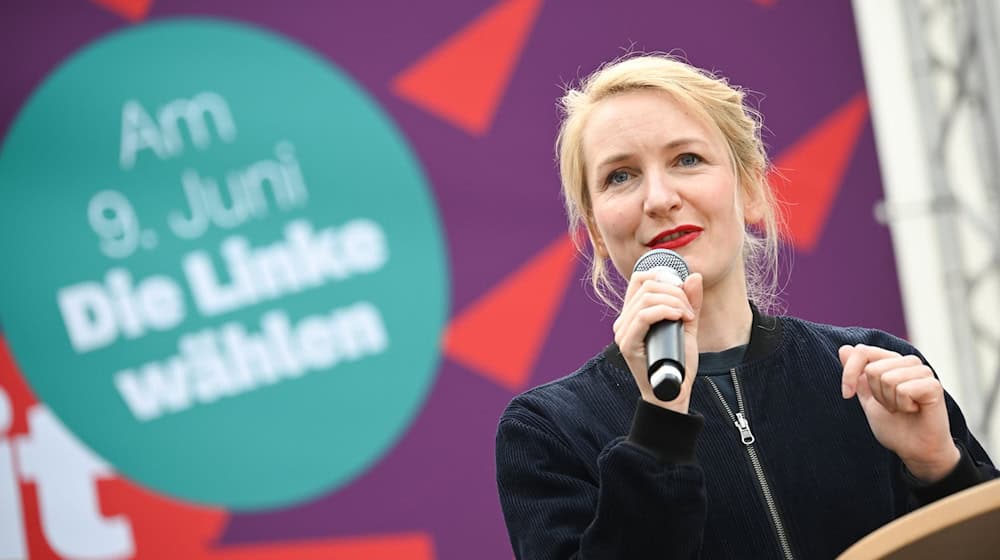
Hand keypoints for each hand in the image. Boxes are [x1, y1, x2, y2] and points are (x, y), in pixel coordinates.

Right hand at [613, 270, 702, 413]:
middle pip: (646, 286)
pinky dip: (665, 311)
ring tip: (687, 317)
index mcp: (633, 314)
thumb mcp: (687, 327)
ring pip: (646, 299)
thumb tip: (694, 276)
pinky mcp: (627, 344)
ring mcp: (623, 333)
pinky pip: (643, 316)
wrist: (674, 393)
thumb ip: (690, 303)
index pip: (640, 279)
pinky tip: (679, 318)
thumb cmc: (678, 362)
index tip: (683, 289)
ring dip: (673, 302)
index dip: (662, 275)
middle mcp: (623, 321)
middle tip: (689, 311)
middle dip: (674, 292)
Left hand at [840, 344, 959, 481]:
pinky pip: (904, 389)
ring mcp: (922, 372)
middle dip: (875, 394)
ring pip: (888, 378)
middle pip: (872, 369)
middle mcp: (907, 362)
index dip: (849, 373)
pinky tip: (914, 410)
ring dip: (890, 401)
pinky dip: (903, 406)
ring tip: (903, 408)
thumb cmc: (894, 425)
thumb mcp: (867, 398)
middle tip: (891, 406)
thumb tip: (844, 348)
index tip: (847, 394)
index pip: (861, 351)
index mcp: (891, 362)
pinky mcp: (933, 385)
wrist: (915, 450)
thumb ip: (856, 375)